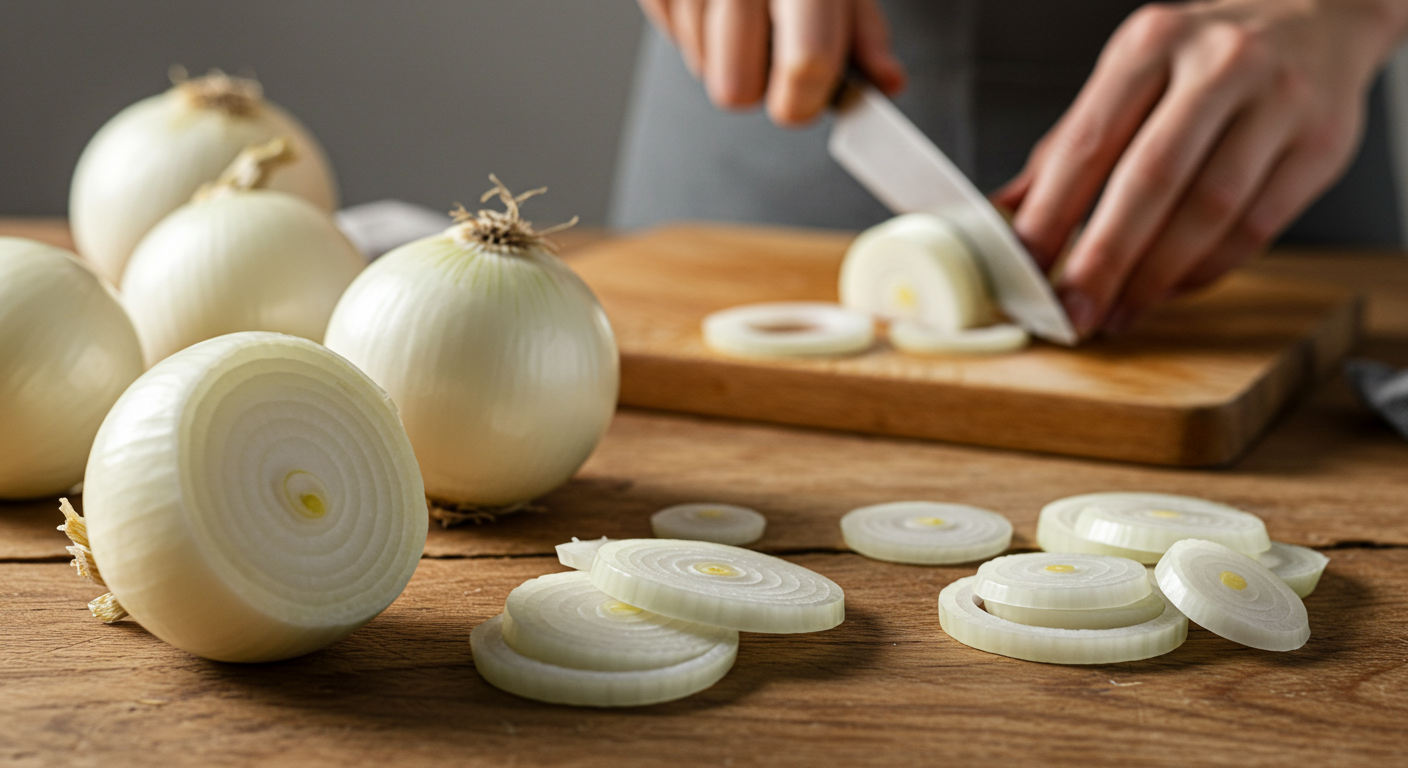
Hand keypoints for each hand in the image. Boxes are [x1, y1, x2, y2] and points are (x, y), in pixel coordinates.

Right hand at [638, 0, 905, 124]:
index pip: (806, 62)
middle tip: (769, 51)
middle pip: (737, 87)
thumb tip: (885, 81)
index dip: (803, 102)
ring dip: (724, 54)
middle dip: (756, 85)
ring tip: (743, 7)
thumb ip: (863, 29)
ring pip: (702, 70)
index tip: (802, 104)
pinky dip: (696, 29)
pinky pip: (675, 39)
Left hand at [995, 0, 1407, 337]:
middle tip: (1073, 312)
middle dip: (1104, 259)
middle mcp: (1220, 65)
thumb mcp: (1130, 75)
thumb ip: (1069, 146)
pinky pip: (1256, 227)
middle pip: (1150, 180)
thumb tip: (999, 216)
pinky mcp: (1323, 146)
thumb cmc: (1205, 57)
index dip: (1052, 215)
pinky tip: (1170, 288)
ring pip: (1209, 211)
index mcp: (1152, 44)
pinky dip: (1205, 270)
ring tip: (1118, 312)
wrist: (1319, 14)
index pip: (1090, 142)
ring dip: (1155, 277)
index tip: (1024, 269)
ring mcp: (1280, 103)